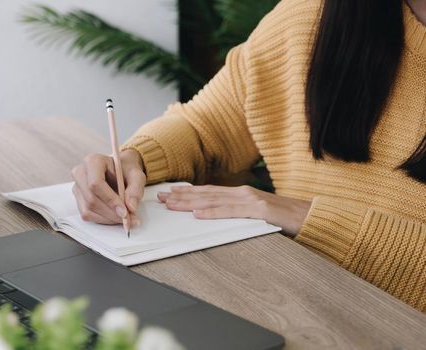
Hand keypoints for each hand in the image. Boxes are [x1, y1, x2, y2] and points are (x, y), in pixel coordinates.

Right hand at [71, 150, 145, 225]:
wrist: (121, 171)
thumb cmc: (126, 170)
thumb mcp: (137, 175)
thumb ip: (135, 189)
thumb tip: (131, 207)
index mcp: (93, 161)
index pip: (96, 183)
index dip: (110, 199)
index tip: (124, 211)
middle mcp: (81, 173)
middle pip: (91, 199)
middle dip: (111, 213)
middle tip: (128, 218)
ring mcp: (77, 187)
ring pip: (88, 209)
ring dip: (108, 218)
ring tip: (125, 218)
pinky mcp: (78, 199)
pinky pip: (87, 215)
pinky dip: (103, 220)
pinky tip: (115, 217)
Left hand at [158, 185, 311, 236]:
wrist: (315, 217)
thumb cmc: (287, 219)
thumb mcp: (257, 215)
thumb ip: (239, 215)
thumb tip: (217, 219)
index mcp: (241, 194)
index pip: (208, 193)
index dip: (187, 193)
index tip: (168, 194)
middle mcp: (243, 193)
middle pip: (205, 194)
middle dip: (181, 196)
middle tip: (160, 197)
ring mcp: (251, 200)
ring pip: (214, 201)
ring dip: (190, 203)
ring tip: (172, 204)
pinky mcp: (260, 211)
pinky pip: (232, 212)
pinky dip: (213, 213)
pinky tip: (198, 214)